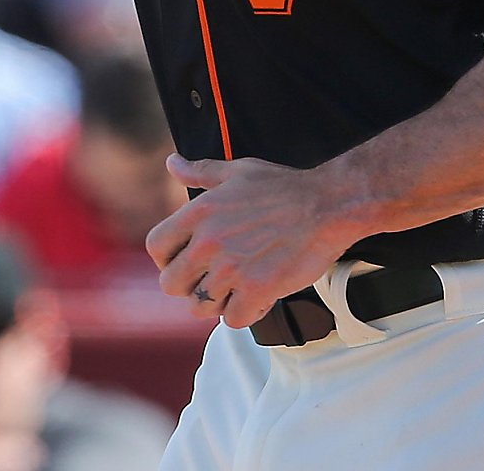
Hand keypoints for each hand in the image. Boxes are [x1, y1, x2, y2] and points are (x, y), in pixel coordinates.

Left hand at [145, 154, 365, 329]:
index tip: (185, 261)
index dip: (167, 259)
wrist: (326, 205)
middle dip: (189, 286)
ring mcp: (232, 268)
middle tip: (211, 280)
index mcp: (199, 212)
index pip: (156, 248)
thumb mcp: (238, 171)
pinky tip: (257, 297)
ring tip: (235, 289)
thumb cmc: (284, 187)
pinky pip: (232, 319)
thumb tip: (172, 163)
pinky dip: (245, 313)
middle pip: (171, 285)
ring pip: (199, 306)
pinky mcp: (257, 290)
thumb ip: (201, 171)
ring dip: (217, 302)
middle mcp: (209, 242)